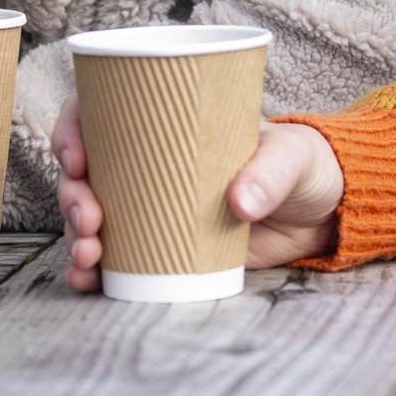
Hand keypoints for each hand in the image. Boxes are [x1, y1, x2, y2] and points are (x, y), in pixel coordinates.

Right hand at [53, 95, 343, 292]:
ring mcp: (154, 208)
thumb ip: (271, 174)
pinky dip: (93, 270)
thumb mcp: (292, 157)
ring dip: (75, 236)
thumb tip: (241, 203)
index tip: (77, 158)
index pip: (102, 114)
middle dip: (72, 196)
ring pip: (90, 215)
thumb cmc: (303, 164)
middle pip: (85, 171)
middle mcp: (151, 164)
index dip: (73, 130)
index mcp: (170, 125)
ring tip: (88, 257)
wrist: (323, 213)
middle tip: (89, 220)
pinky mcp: (165, 248)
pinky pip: (114, 258)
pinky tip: (86, 280)